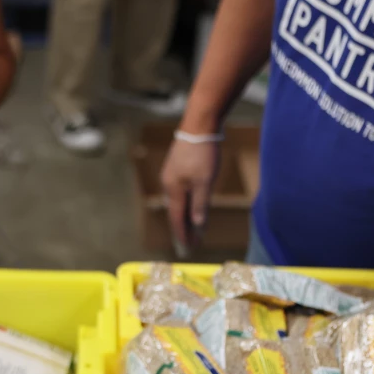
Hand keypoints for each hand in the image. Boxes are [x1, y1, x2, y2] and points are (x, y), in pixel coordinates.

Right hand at [160, 136, 220, 252]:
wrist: (200, 124)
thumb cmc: (203, 153)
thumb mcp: (205, 181)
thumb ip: (200, 204)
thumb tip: (197, 225)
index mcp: (174, 189)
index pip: (177, 219)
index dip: (183, 235)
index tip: (189, 249)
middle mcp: (168, 184)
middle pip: (175, 212)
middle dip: (183, 229)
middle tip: (190, 244)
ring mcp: (171, 174)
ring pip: (177, 201)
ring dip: (184, 216)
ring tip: (192, 229)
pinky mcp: (176, 167)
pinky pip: (180, 191)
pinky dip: (186, 203)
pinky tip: (192, 206)